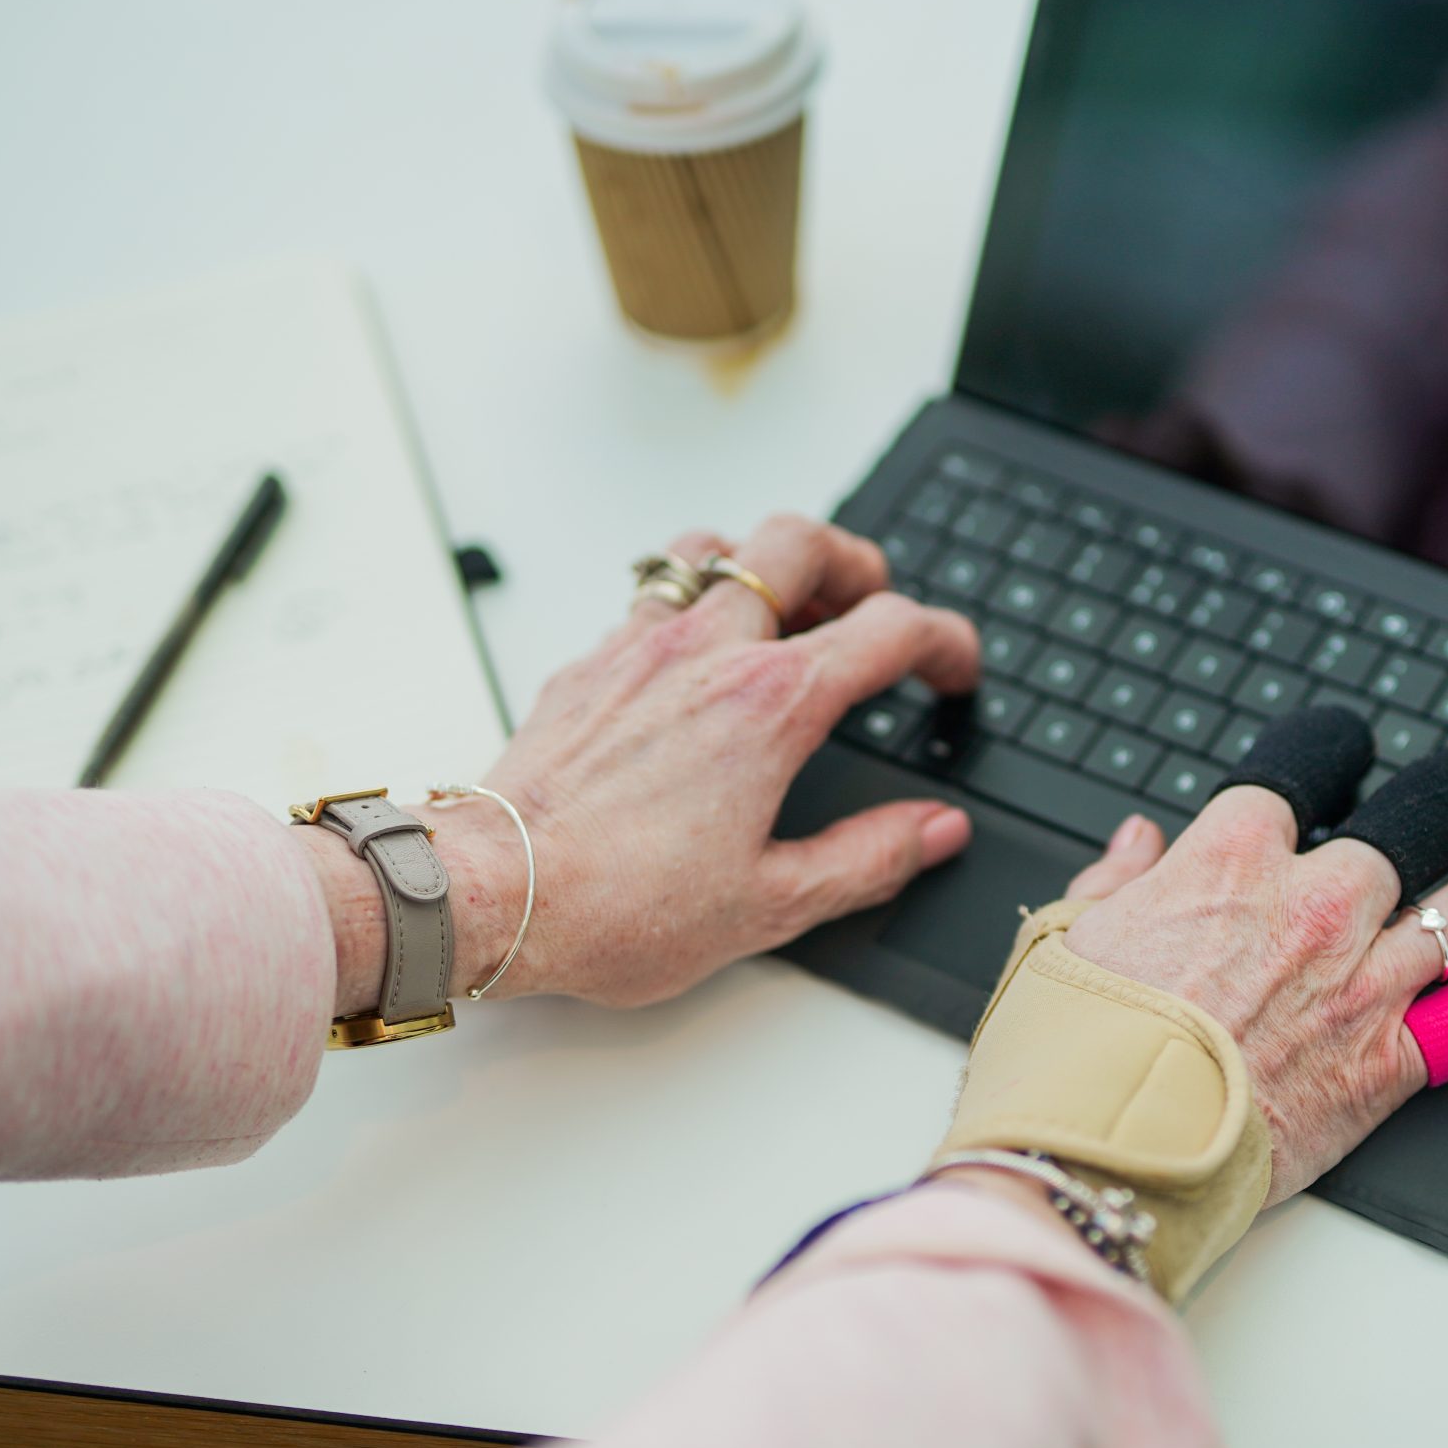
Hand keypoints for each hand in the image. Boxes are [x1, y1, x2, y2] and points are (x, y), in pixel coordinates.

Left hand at [424, 515, 980, 1007]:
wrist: (494, 893)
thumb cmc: (615, 905)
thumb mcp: (773, 903)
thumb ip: (871, 858)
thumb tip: (935, 830)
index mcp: (771, 705)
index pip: (890, 629)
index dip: (945, 642)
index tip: (954, 673)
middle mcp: (707, 651)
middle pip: (802, 543)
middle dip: (857, 563)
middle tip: (874, 606)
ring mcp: (639, 645)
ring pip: (715, 546)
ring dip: (763, 561)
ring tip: (786, 607)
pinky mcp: (587, 663)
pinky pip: (651, 592)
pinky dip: (692, 599)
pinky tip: (695, 651)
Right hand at [1054, 776, 1447, 1205]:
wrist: (1098, 1158)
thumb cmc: (1069, 1055)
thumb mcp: (1060, 938)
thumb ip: (1115, 881)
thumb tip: (1138, 843)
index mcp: (1231, 856)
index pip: (1306, 765)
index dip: (1331, 752)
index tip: (1339, 756)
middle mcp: (1316, 903)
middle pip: (1420, 819)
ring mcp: (1364, 982)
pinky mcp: (1390, 1065)